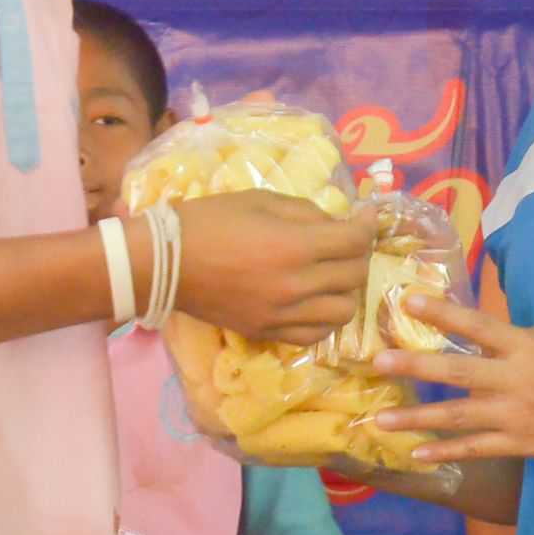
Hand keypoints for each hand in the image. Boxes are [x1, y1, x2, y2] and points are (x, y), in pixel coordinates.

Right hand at [174, 192, 374, 345]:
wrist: (166, 263)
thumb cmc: (210, 221)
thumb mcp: (261, 200)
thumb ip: (306, 212)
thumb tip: (336, 224)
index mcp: (295, 246)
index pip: (354, 241)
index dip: (367, 226)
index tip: (365, 218)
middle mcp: (296, 285)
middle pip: (354, 276)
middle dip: (357, 254)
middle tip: (346, 243)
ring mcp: (283, 314)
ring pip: (343, 312)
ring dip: (345, 290)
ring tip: (331, 276)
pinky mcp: (269, 331)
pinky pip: (315, 334)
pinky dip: (324, 318)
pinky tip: (315, 302)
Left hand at [371, 294, 533, 462]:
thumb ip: (514, 337)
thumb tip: (477, 337)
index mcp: (524, 346)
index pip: (477, 325)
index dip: (442, 313)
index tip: (408, 302)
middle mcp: (515, 379)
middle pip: (458, 371)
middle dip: (415, 366)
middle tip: (378, 362)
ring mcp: (516, 415)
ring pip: (458, 417)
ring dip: (417, 418)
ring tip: (380, 418)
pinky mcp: (521, 444)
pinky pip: (476, 449)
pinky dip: (446, 452)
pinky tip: (418, 454)